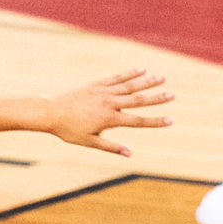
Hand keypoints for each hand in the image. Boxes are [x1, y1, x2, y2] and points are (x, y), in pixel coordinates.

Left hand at [48, 70, 172, 155]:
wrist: (50, 111)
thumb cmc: (69, 130)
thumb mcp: (90, 142)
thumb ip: (111, 146)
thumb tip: (129, 153)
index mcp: (109, 119)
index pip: (137, 121)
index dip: (155, 121)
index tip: (170, 120)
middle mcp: (109, 103)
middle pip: (138, 100)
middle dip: (156, 98)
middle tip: (173, 94)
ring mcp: (103, 92)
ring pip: (129, 86)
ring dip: (147, 82)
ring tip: (162, 78)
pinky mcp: (96, 85)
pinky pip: (116, 78)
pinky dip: (129, 74)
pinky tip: (141, 70)